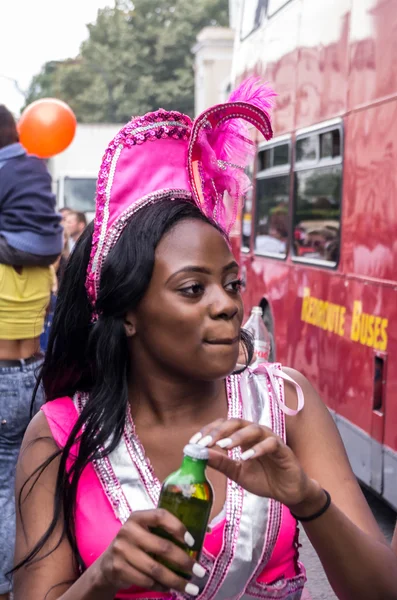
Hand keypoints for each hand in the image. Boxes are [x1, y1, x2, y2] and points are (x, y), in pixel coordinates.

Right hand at [97, 509, 205, 595]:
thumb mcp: (145, 532)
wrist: (107, 565)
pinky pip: (146, 581)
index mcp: (138, 517)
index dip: (178, 527)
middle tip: (200, 572)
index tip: (192, 542)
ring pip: (156, 569)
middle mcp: (128, 530)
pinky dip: (161, 586)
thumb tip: (204, 532)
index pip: (161, 516)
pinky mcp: (118, 569)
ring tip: (191, 588)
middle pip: (163, 547)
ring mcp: (121, 550)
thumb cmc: (135, 545)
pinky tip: (170, 588)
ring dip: (176, 581)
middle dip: (185, 562)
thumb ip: (166, 531)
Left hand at [192, 418, 321, 508]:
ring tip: (223, 446)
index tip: (194, 442)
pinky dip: (257, 449)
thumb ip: (221, 463)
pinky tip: (245, 457)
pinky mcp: (283, 449)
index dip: (208, 431)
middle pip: (236, 423)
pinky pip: (270, 444)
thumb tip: (199, 454)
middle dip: (219, 431)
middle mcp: (256, 433)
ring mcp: (270, 439)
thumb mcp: (237, 473)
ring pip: (253, 429)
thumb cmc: (264, 478)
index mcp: (243, 437)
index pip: (224, 425)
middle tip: (205, 443)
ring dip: (237, 436)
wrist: (288, 492)